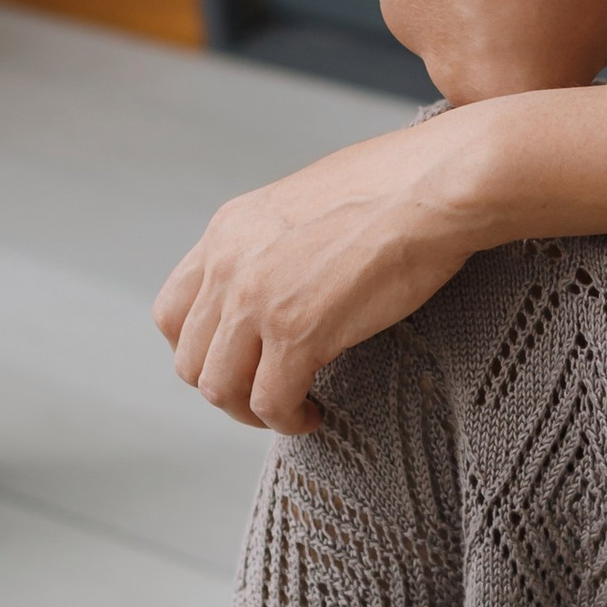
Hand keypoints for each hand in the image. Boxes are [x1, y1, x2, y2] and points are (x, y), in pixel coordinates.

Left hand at [154, 122, 485, 432]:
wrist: (435, 187)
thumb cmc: (395, 187)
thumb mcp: (304, 202)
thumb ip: (273, 242)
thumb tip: (281, 280)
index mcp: (228, 230)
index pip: (172, 311)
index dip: (200, 349)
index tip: (238, 361)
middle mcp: (229, 266)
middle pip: (189, 359)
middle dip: (226, 386)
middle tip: (267, 393)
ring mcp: (258, 301)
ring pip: (219, 388)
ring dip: (250, 411)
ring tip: (291, 407)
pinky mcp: (297, 334)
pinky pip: (270, 402)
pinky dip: (288, 419)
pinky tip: (314, 413)